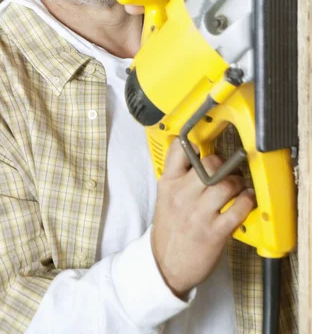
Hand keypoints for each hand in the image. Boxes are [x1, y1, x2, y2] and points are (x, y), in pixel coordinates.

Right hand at [151, 139, 254, 298]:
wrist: (165, 266)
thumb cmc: (169, 230)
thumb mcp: (164, 198)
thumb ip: (178, 176)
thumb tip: (196, 154)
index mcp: (168, 184)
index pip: (179, 150)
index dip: (195, 144)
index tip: (204, 147)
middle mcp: (183, 195)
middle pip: (210, 164)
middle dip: (223, 165)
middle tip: (227, 170)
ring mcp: (199, 214)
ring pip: (226, 184)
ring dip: (238, 182)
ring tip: (238, 186)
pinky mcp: (215, 232)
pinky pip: (238, 209)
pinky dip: (247, 201)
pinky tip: (247, 199)